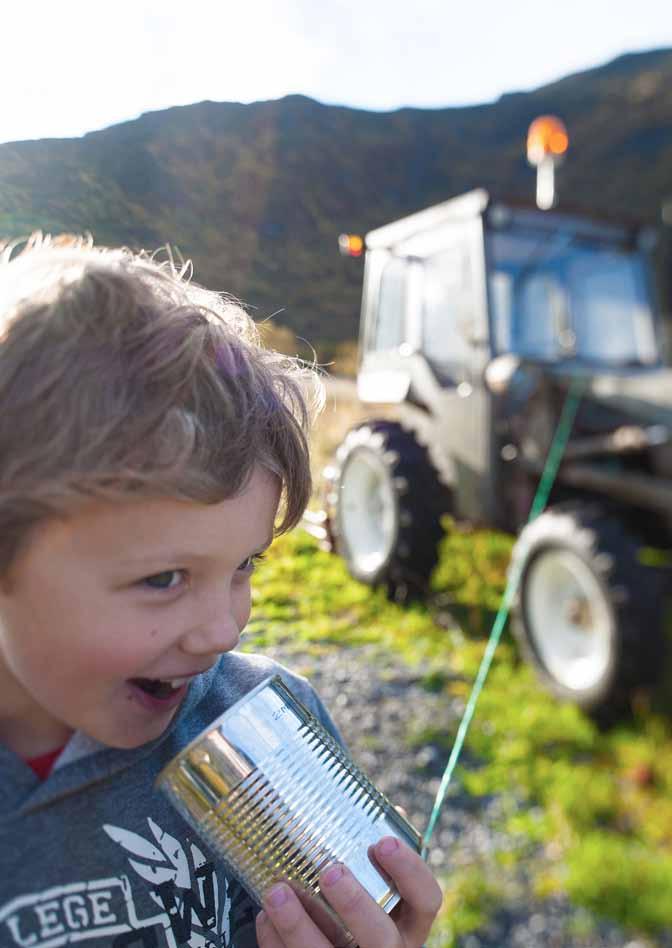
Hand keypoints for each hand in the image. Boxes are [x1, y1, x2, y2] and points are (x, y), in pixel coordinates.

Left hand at [255, 836, 442, 946]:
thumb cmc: (360, 914)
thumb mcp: (380, 890)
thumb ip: (378, 855)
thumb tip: (388, 809)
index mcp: (408, 923)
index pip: (427, 899)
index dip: (409, 871)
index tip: (382, 841)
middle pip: (381, 937)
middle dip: (355, 904)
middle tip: (329, 870)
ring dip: (299, 925)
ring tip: (276, 892)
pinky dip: (276, 942)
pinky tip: (265, 917)